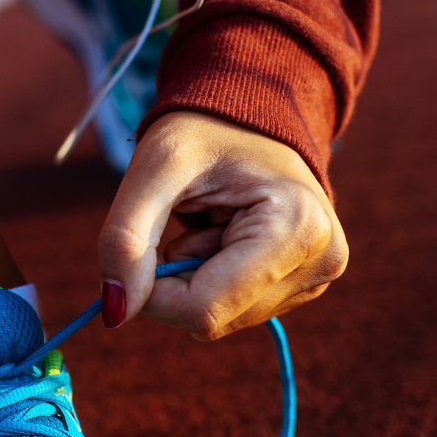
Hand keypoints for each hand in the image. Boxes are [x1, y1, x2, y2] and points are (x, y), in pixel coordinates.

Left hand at [97, 111, 347, 338]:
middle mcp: (321, 261)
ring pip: (219, 320)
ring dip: (194, 278)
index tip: (148, 247)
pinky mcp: (303, 286)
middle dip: (178, 281)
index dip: (154, 292)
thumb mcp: (153, 168)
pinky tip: (225, 235)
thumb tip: (114, 312)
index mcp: (298, 228)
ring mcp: (317, 278)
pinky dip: (211, 280)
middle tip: (189, 221)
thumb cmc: (204, 130)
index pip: (203, 310)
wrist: (248, 115)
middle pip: (211, 321)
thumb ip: (125, 239)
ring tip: (212, 222)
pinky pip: (232, 311)